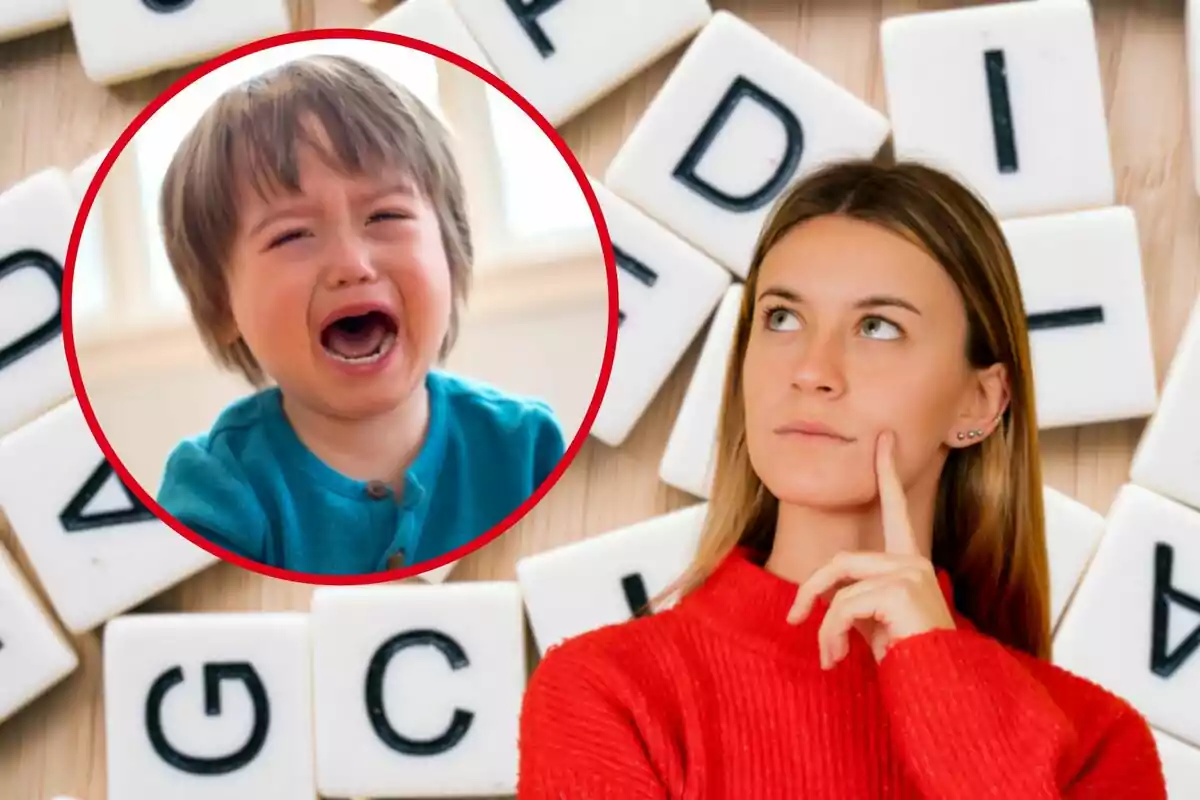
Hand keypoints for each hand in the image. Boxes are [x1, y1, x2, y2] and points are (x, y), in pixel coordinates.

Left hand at [786, 430, 955, 668]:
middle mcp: (913, 561)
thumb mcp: (874, 620)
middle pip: (840, 561)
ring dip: (824, 625)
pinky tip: (837, 659)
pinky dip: (830, 634)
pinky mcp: (899, 590)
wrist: (937, 687)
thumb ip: (854, 595)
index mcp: (910, 562)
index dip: (887, 474)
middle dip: (811, 591)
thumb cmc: (908, 657)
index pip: (896, 511)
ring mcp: (909, 572)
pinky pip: (842, 607)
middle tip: (793, 619)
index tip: (883, 439)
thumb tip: (819, 599)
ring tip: (829, 657)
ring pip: (839, 588)